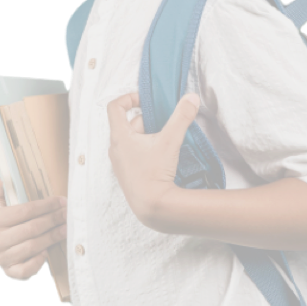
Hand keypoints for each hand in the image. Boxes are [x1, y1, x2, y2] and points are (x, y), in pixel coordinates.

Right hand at [0, 173, 67, 280]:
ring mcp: (3, 258)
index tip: (63, 201)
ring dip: (52, 237)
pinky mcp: (11, 272)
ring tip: (66, 228)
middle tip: (68, 214)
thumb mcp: (0, 203)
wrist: (3, 248)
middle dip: (53, 219)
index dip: (47, 205)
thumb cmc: (8, 221)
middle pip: (32, 228)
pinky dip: (37, 262)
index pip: (26, 210)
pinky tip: (47, 252)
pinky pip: (26, 270)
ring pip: (33, 246)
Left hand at [106, 91, 199, 226]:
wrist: (152, 207)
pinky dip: (146, 150)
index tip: (144, 100)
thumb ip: (181, 117)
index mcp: (119, 136)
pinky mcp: (127, 175)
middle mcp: (115, 149)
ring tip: (166, 141)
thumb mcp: (170, 140)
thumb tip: (191, 98)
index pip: (115, 107)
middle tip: (166, 123)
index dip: (128, 98)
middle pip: (129, 124)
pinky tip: (161, 157)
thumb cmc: (155, 173)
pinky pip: (134, 155)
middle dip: (148, 120)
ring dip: (148, 136)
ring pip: (132, 140)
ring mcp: (119, 163)